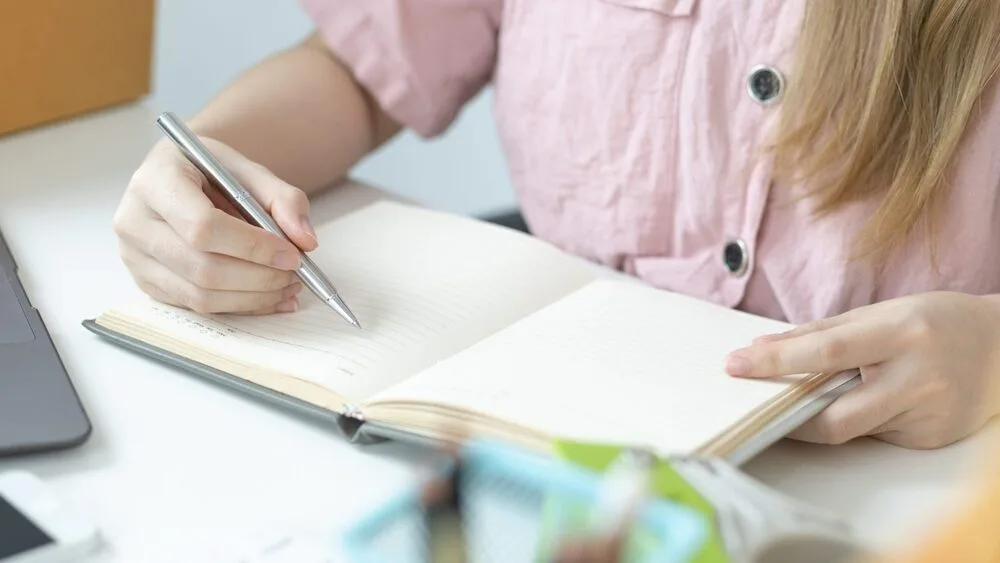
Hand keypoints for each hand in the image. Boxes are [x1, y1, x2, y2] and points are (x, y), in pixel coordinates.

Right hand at [113, 137, 315, 314]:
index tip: (292, 254)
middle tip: (296, 275)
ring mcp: (134, 257)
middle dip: (259, 278)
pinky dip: (240, 306)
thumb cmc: (212, 171)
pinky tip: (269, 297)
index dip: (252, 246)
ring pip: (199, 294)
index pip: (202, 227)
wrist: (182, 177)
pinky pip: (195, 306)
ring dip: (253, 297)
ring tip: (288, 287)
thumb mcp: (248, 171)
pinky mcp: (145, 282)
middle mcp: (134, 221)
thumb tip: (305, 241)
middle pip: (202, 268)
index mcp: (156, 181)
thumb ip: (283, 199)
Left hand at [723, 292, 999, 448]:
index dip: (775, 362)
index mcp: (902, 334)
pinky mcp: (930, 440)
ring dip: (818, 418)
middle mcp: (918, 379)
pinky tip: (862, 403)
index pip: (826, 352)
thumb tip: (763, 348)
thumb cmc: (935, 322)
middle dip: (788, 416)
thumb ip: (823, 333)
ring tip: (805, 397)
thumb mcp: (882, 313)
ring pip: (851, 430)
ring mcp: (927, 416)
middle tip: (755, 405)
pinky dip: (855, 421)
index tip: (735, 364)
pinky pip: (874, 436)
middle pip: (835, 416)